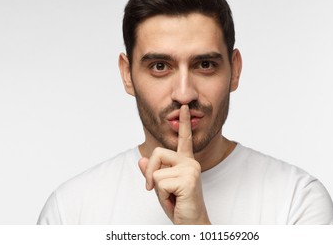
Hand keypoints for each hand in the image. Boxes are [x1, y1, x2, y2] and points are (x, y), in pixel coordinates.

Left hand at [138, 105, 209, 223]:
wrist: (191, 223)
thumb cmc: (179, 205)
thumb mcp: (161, 187)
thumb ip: (152, 172)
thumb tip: (141, 159)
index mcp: (186, 161)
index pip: (184, 139)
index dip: (183, 123)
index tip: (183, 108)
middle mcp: (190, 162)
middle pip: (157, 153)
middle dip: (151, 172)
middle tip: (157, 189)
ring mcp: (191, 169)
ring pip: (157, 171)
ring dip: (158, 188)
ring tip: (172, 197)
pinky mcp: (188, 178)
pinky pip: (160, 182)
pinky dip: (162, 195)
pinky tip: (175, 200)